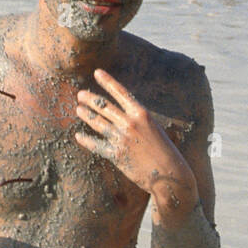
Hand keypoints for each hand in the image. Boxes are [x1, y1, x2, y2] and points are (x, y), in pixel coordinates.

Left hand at [74, 69, 197, 210]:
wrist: (169, 174)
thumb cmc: (164, 151)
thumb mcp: (154, 128)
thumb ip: (137, 119)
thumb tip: (122, 113)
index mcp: (141, 113)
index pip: (121, 92)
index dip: (107, 81)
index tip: (97, 73)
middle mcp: (130, 123)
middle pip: (104, 106)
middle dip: (90, 99)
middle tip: (80, 95)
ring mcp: (121, 139)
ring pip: (98, 123)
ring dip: (86, 115)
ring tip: (78, 110)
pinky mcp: (116, 155)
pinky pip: (96, 145)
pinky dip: (86, 140)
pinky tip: (79, 136)